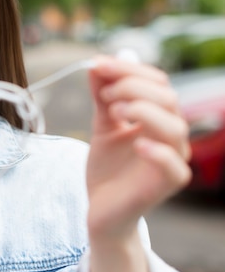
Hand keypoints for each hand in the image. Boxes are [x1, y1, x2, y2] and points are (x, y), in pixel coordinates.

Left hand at [85, 56, 190, 271]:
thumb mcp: (102, 125)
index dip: (128, 70)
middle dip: (133, 86)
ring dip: (144, 110)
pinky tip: (136, 142)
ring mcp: (172, 160)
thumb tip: (96, 63)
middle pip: (168, 98)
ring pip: (175, 128)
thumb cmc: (107, 167)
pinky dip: (157, 151)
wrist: (101, 208)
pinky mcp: (166, 185)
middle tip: (104, 93)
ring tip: (115, 110)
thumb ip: (102, 97)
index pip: (157, 83)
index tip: (97, 64)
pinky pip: (174, 166)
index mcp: (159, 117)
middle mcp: (171, 136)